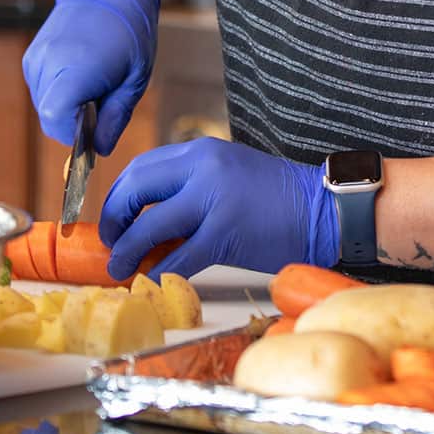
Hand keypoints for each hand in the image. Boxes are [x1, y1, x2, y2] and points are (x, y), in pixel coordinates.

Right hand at [22, 0, 165, 153]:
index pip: (56, 121)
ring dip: (68, 105)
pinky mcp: (31, 56)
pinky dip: (59, 90)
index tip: (96, 131)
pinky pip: (41, 89)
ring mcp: (36, 59)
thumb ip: (116, 116)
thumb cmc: (129, 29)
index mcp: (75, 70)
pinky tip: (81, 72)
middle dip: (75, 122)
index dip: (75, 135)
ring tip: (95, 80)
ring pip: (45, 105)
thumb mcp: (135, 77)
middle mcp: (48, 64)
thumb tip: (99, 150)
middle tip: (104, 101)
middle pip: (50, 119)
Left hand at [99, 135, 338, 280]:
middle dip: (113, 220)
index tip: (112, 219)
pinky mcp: (225, 234)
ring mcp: (213, 200)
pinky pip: (177, 258)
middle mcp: (203, 167)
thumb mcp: (227, 174)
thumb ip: (189, 187)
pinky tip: (151, 283)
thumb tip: (145, 219)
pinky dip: (158, 274)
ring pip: (149, 226)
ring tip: (120, 268)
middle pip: (135, 190)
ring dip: (126, 251)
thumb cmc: (277, 198)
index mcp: (201, 150)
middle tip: (110, 243)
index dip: (117, 196)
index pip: (140, 167)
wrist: (323, 210)